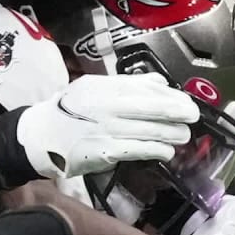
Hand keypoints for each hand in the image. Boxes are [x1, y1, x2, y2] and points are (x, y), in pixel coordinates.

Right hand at [15, 73, 199, 177]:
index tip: (186, 101)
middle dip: (178, 113)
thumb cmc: (68, 110)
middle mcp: (107, 107)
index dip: (171, 96)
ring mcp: (107, 130)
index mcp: (105, 88)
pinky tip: (166, 150)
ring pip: (151, 131)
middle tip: (192, 116)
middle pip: (153, 109)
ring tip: (182, 135)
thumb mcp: (92, 88)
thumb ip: (126, 84)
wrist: (41, 136)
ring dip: (173, 133)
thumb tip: (159, 82)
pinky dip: (158, 150)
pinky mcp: (106, 152)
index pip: (146, 89)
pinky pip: (140, 150)